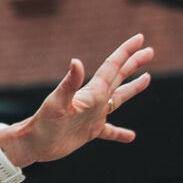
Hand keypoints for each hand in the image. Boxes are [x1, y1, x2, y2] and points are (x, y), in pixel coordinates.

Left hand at [1, 35, 153, 166]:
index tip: (140, 38)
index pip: (112, 66)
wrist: (32, 144)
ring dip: (133, 88)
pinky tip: (130, 137)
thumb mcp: (57, 102)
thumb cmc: (43, 123)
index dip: (126, 51)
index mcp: (92, 92)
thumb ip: (69, 83)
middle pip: (119, 76)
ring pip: (119, 99)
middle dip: (134, 63)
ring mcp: (94, 115)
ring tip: (147, 79)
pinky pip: (109, 131)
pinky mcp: (90, 132)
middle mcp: (95, 100)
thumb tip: (76, 61)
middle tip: (150, 51)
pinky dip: (120, 133)